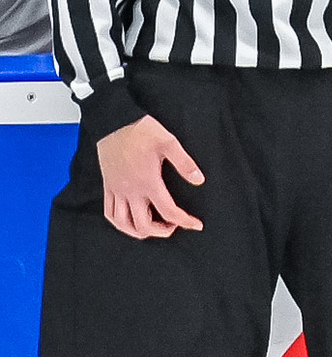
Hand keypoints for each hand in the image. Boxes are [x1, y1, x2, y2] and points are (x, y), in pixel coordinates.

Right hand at [96, 114, 204, 239]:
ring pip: (123, 224)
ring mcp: (116, 191)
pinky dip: (119, 223)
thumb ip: (184, 163)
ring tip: (153, 228)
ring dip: (139, 232)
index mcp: (148, 182)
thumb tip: (199, 180)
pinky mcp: (108, 187)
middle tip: (174, 226)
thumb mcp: (169, 143)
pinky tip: (129, 221)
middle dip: (161, 232)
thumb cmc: (141, 131)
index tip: (196, 225)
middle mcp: (131, 191)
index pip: (168, 211)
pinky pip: (109, 213)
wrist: (113, 123)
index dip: (184, 221)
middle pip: (143, 225)